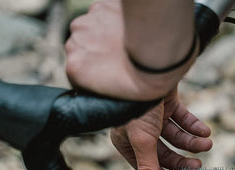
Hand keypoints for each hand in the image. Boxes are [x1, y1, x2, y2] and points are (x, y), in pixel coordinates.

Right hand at [65, 0, 191, 100]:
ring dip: (106, 34)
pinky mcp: (100, 6)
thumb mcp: (121, 96)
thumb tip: (120, 83)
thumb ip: (106, 86)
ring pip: (93, 30)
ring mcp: (85, 23)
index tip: (113, 74)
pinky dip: (114, 19)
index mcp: (74, 69)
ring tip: (127, 42)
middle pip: (84, 49)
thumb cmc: (145, 81)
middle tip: (123, 58)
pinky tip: (130, 29)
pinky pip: (105, 14)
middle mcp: (73, 44)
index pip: (79, 72)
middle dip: (101, 52)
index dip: (97, 73)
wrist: (160, 53)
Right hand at [110, 89, 211, 169]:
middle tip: (198, 166)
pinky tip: (205, 131)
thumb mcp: (142, 141)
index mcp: (126, 141)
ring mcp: (153, 115)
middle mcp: (138, 129)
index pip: (147, 166)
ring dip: (193, 142)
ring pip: (176, 136)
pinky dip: (194, 125)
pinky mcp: (166, 101)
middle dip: (182, 159)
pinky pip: (183, 118)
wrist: (146, 68)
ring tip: (207, 144)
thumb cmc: (137, 105)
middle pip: (164, 153)